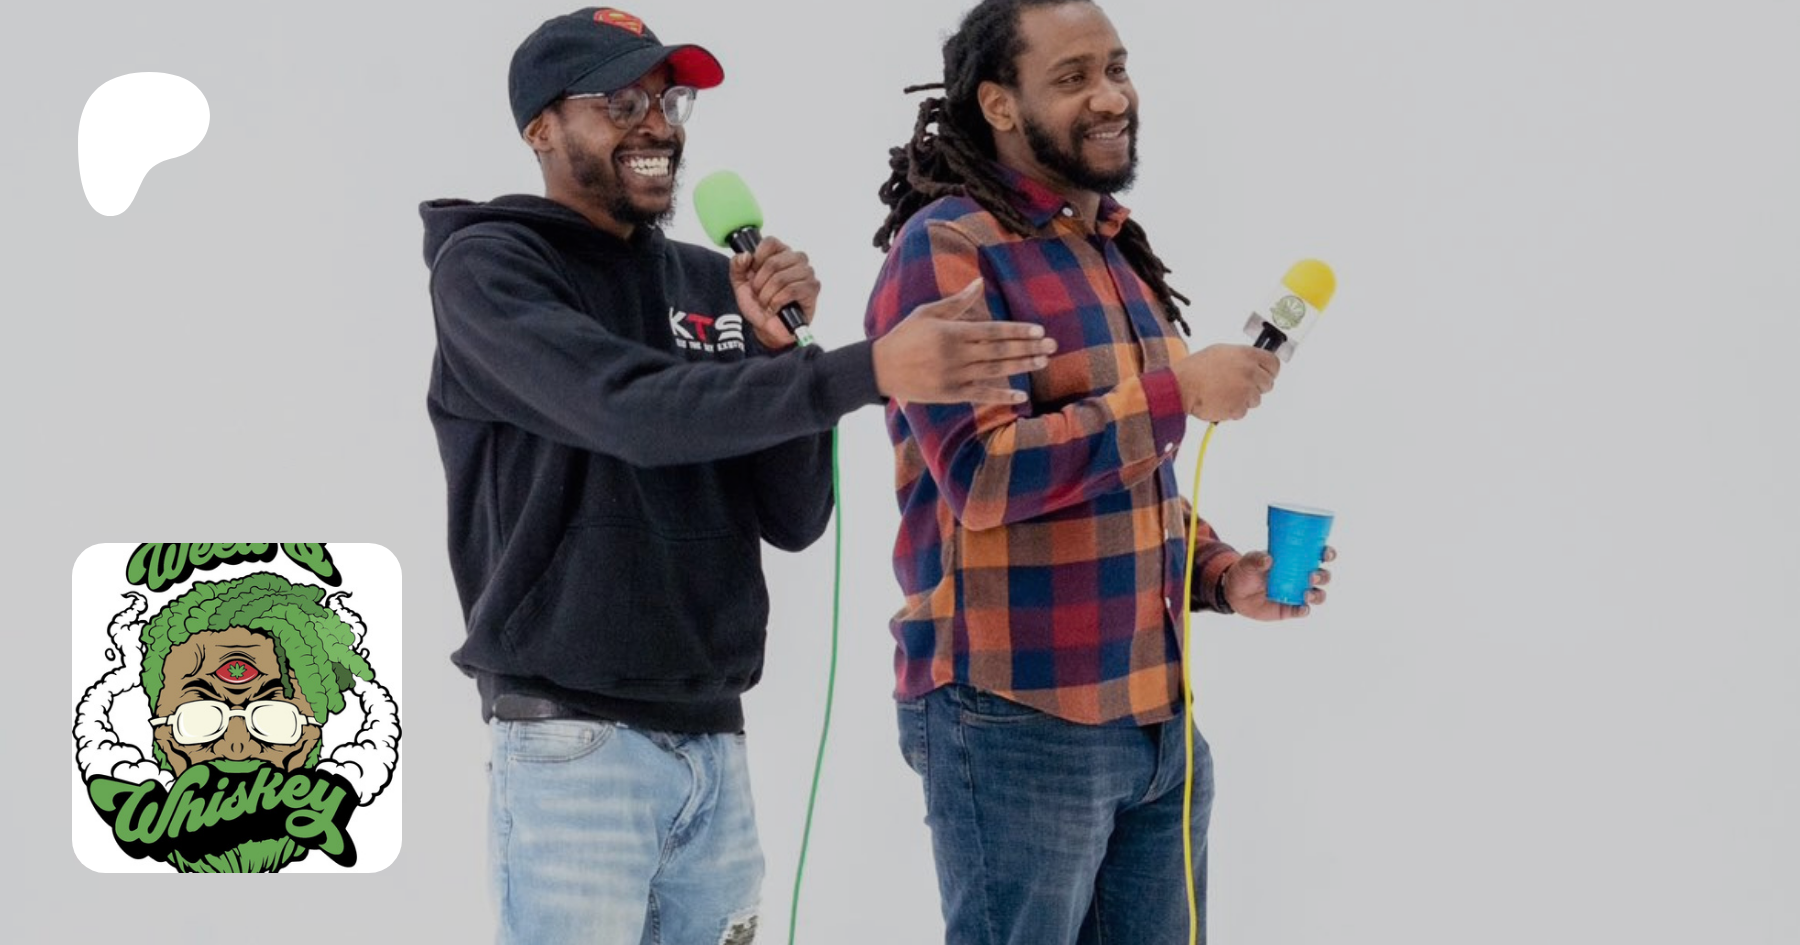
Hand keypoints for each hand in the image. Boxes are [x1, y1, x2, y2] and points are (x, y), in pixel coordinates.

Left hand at [729, 235, 819, 349]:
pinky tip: (774, 308)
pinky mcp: (812, 288)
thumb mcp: (740, 283)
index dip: (757, 259)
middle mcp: (797, 259)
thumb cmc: (758, 304)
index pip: (770, 242)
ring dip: (767, 295)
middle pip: (773, 262)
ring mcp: (807, 272)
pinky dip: (777, 302)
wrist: (766, 328)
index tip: (754, 274)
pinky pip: (791, 290)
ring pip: (781, 278)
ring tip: (767, 303)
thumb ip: (737, 266)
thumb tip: (746, 255)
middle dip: (760, 283)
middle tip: (759, 294)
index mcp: (781, 253)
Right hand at [872, 279, 1058, 404]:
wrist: (881, 368)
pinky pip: (981, 394)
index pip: (992, 331)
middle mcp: (956, 356)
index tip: (1038, 330)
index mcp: (952, 333)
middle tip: (1052, 345)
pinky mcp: (951, 394)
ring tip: (1043, 361)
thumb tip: (980, 283)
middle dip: (1028, 348)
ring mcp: (954, 377)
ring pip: (995, 371)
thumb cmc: (905, 335)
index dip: (1017, 331)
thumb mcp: (928, 313)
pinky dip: (1001, 395)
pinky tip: (1021, 395)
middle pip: (999, 351)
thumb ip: (957, 302)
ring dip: (1021, 366)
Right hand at [1171, 345, 1278, 421]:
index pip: (1273, 363)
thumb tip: (1251, 363)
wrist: (1182, 386)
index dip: (1270, 371)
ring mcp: (1246, 390)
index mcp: (1246, 355)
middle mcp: (1249, 371)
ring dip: (1243, 399)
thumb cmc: (1195, 369)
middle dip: (1256, 387)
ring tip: (1224, 393)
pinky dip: (1233, 410)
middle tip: (1239, 387)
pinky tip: (1220, 401)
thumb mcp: (1220, 352)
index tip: (1266, 374)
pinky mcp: (1239, 407)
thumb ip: (1241, 358)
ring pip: (1256, 400)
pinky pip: (1243, 412)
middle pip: (1268, 384)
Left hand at [1221, 546, 1334, 619]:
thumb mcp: (1248, 562)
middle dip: (1323, 576)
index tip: (1326, 554)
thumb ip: (1256, 558)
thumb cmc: (1246, 571)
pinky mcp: (1290, 609)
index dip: (1327, 554)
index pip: (1318, 555)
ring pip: (1318, 595)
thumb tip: (1268, 559)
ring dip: (1317, 595)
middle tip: (1311, 575)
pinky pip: (1303, 611)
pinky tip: (1301, 608)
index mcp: (1296, 560)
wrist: (1234, 592)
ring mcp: (1297, 593)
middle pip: (1323, 576)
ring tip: (1306, 594)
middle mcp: (1301, 577)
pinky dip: (1304, 610)